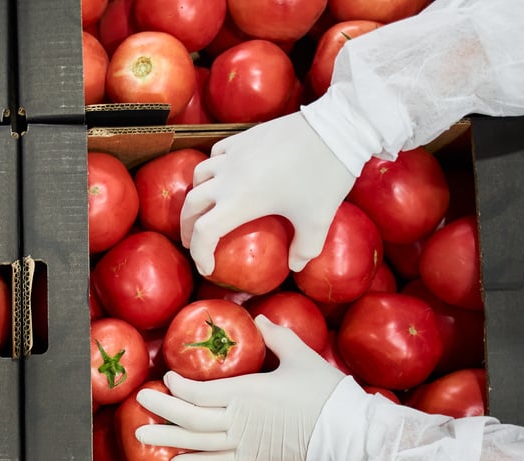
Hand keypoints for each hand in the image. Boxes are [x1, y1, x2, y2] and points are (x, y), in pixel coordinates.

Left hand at [134, 317, 345, 460]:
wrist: (346, 430)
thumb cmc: (325, 391)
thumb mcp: (299, 355)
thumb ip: (275, 336)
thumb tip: (257, 319)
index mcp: (246, 392)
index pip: (199, 392)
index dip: (179, 386)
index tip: (167, 376)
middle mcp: (238, 419)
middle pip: (190, 417)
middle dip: (162, 408)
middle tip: (139, 399)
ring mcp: (243, 441)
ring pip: (197, 441)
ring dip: (167, 437)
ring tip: (141, 433)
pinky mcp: (252, 456)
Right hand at [180, 110, 356, 275]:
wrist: (335, 128)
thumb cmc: (324, 176)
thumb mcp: (318, 221)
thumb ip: (305, 249)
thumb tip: (295, 265)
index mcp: (239, 203)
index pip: (203, 234)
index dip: (200, 255)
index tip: (207, 267)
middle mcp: (227, 179)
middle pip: (191, 205)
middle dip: (188, 227)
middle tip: (194, 241)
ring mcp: (233, 155)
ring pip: (198, 176)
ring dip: (196, 196)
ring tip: (204, 206)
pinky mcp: (243, 138)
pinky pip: (215, 154)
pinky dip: (212, 169)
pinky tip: (223, 174)